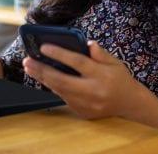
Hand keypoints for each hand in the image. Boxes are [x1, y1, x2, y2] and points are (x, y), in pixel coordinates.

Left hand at [23, 41, 157, 127]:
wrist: (129, 104)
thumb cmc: (121, 79)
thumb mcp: (115, 62)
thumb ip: (100, 53)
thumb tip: (87, 44)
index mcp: (101, 75)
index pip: (78, 62)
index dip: (60, 54)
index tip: (44, 47)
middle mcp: (93, 91)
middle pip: (62, 79)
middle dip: (43, 70)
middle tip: (28, 61)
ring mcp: (87, 104)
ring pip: (60, 90)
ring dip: (43, 79)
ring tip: (31, 68)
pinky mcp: (82, 112)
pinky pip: (64, 98)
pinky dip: (54, 87)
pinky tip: (44, 78)